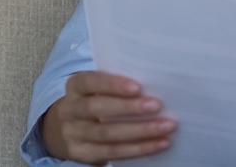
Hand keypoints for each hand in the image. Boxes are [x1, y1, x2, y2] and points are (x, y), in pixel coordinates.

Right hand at [41, 71, 176, 164]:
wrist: (70, 128)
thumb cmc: (96, 99)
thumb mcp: (98, 88)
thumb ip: (117, 84)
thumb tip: (156, 83)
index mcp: (75, 86)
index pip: (90, 81)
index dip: (113, 84)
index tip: (137, 87)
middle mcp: (71, 110)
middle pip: (97, 109)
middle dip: (129, 108)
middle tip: (157, 105)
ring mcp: (75, 134)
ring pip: (107, 134)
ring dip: (141, 131)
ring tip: (166, 126)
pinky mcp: (83, 154)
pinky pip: (112, 153)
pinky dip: (139, 149)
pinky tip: (159, 143)